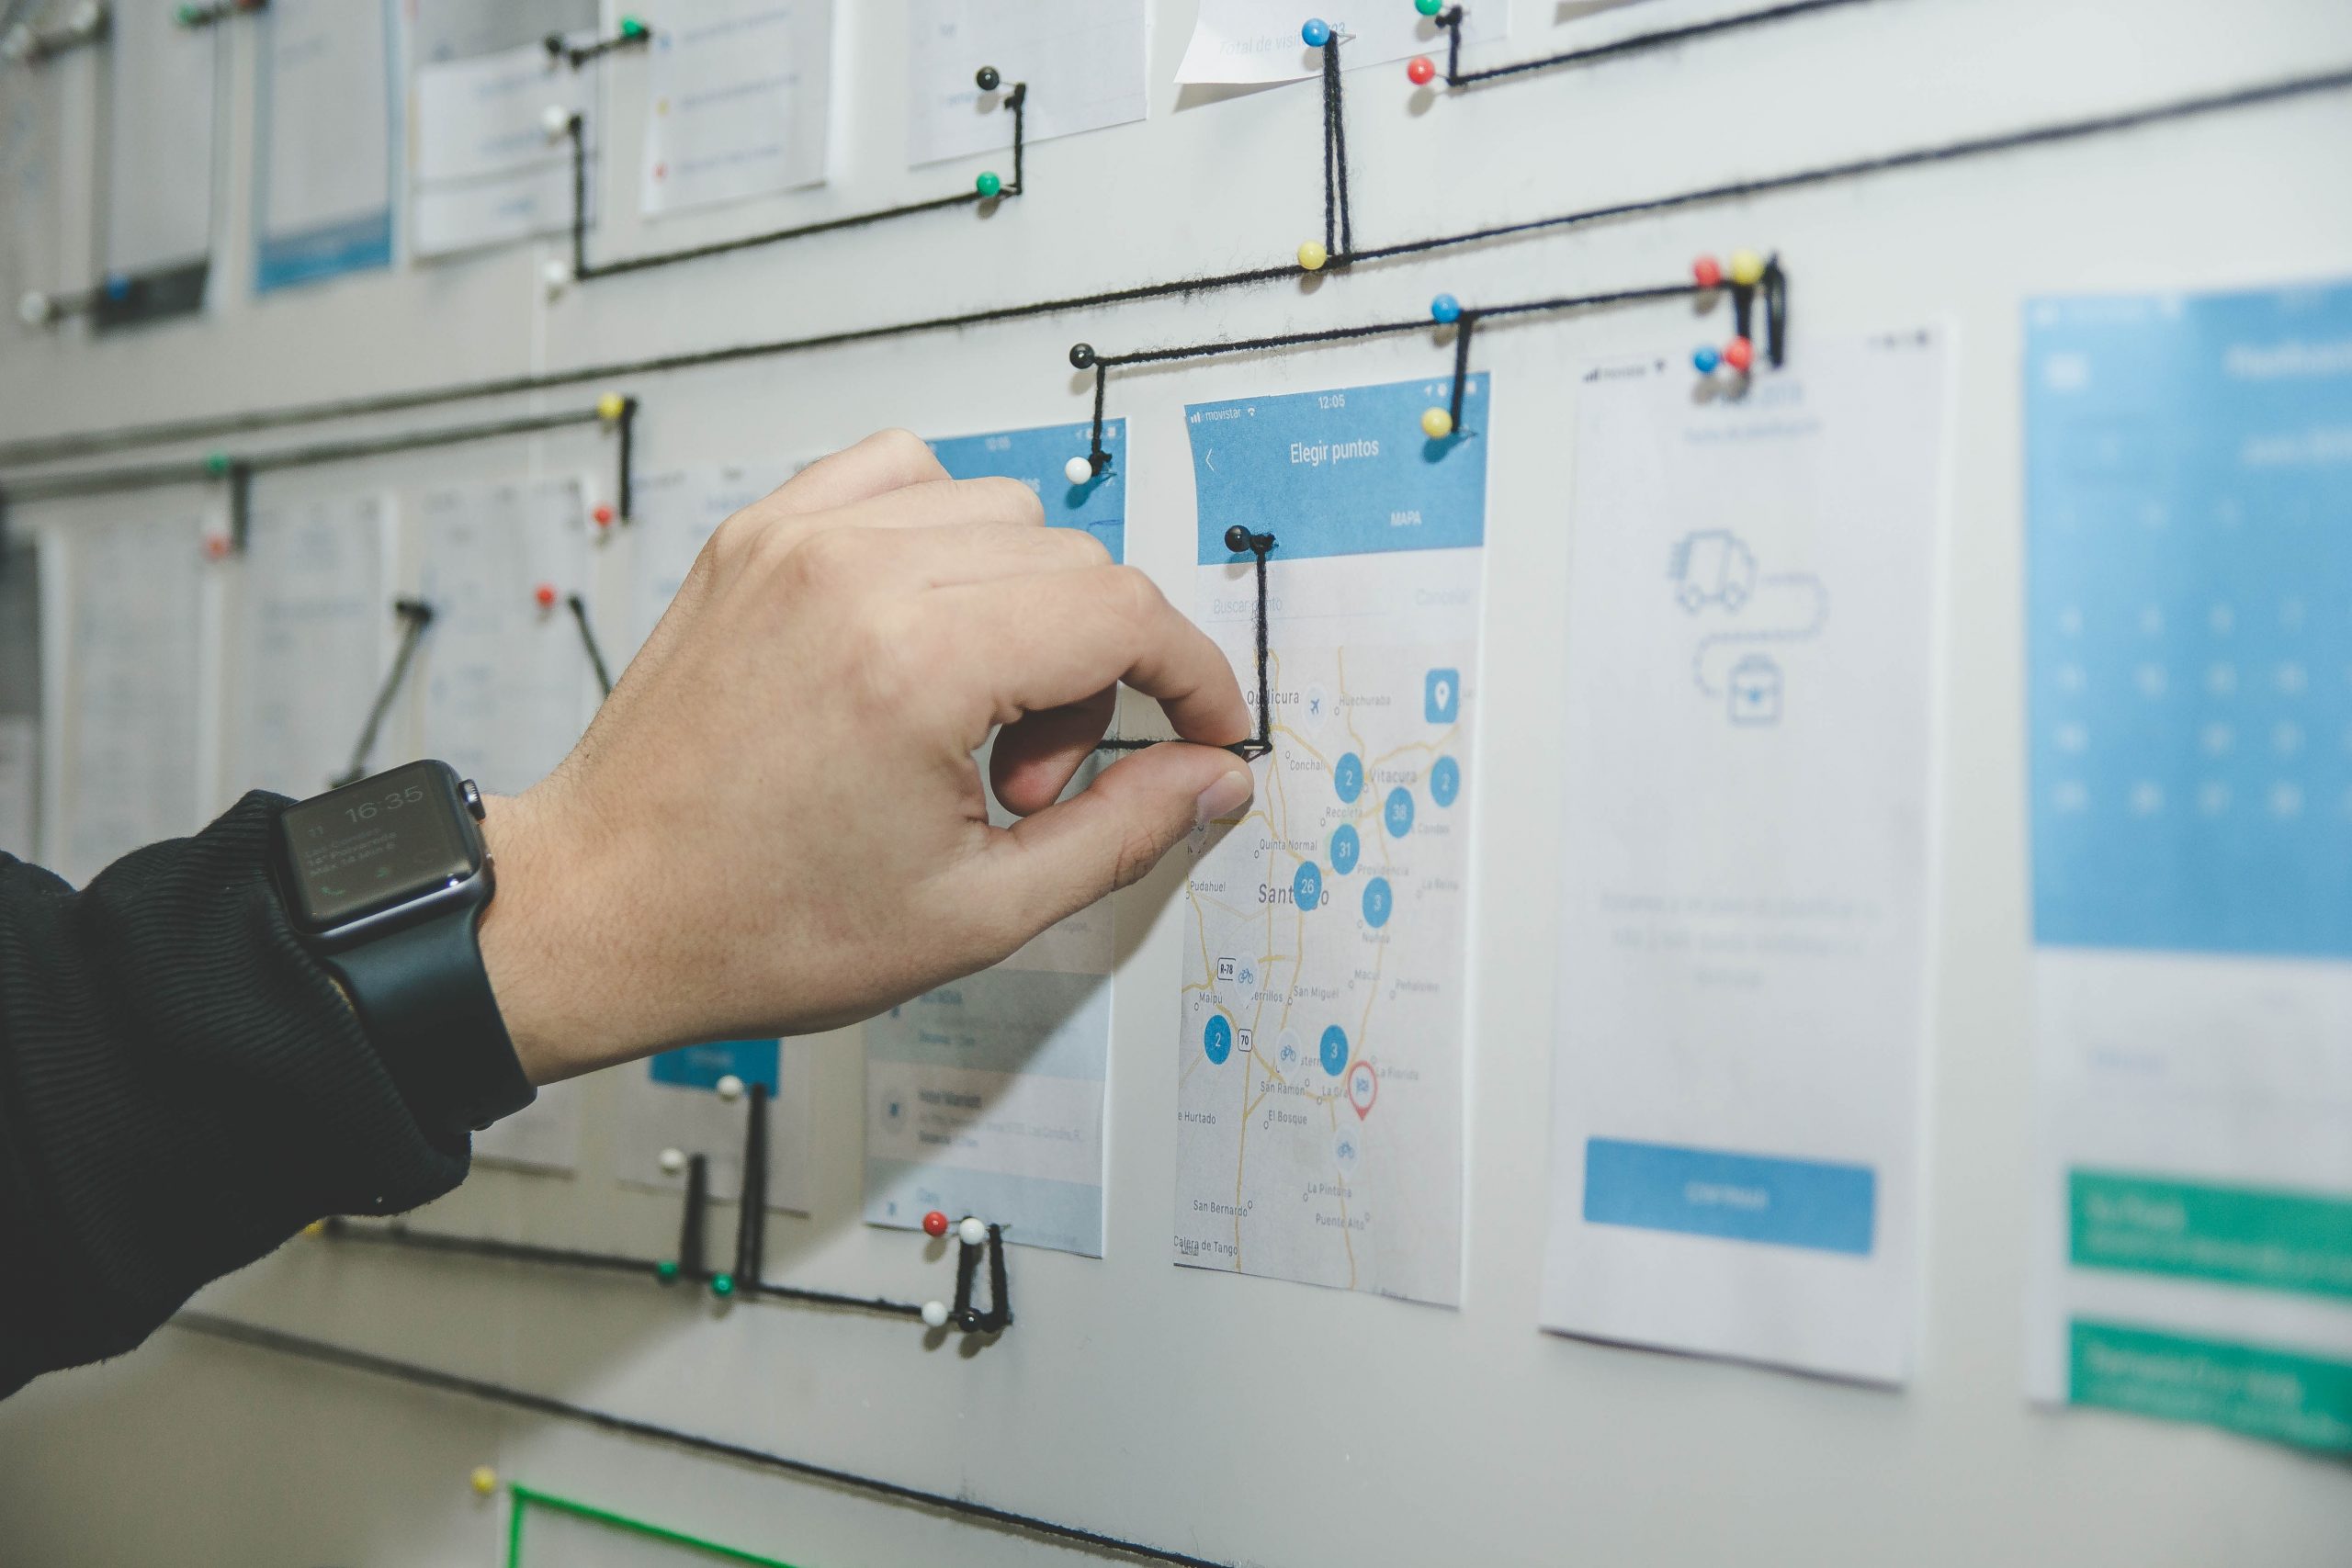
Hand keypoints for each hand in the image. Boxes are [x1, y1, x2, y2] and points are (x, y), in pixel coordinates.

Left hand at [477, 430, 1255, 1083]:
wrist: (600, 910)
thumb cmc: (755, 925)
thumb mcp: (976, 913)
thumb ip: (1121, 833)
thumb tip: (1210, 775)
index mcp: (914, 663)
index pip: (1124, 613)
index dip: (1193, 676)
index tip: (1205, 728)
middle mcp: (855, 572)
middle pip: (1073, 563)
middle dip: (1096, 674)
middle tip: (1029, 784)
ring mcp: (797, 539)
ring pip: (1001, 512)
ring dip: (1024, 606)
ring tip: (966, 721)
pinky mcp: (757, 535)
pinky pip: (901, 475)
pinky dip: (943, 538)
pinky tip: (922, 633)